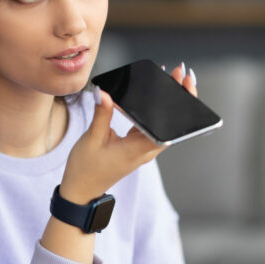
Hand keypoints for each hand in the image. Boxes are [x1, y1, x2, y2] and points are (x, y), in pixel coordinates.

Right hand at [59, 62, 194, 202]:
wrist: (81, 191)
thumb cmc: (85, 170)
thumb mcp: (92, 139)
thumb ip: (101, 114)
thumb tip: (103, 92)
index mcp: (139, 150)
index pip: (168, 126)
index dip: (180, 104)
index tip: (183, 85)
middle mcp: (146, 150)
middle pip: (170, 122)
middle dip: (178, 97)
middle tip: (179, 72)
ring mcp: (142, 149)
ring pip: (162, 124)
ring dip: (167, 102)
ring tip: (170, 78)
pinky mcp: (136, 147)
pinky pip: (150, 126)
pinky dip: (153, 110)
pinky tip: (151, 95)